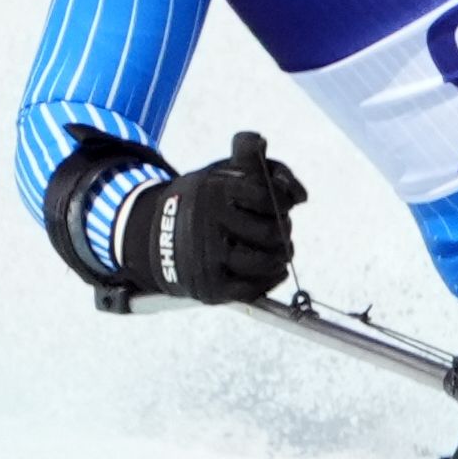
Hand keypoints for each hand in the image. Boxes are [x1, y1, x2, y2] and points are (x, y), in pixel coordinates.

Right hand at [118, 133, 307, 302]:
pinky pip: (251, 289)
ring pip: (264, 262)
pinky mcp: (209, 285)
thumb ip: (265, 169)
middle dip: (283, 229)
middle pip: (270, 231)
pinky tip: (276, 269)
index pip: (266, 195)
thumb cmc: (207, 200)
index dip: (284, 200)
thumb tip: (301, 196)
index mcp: (213, 190)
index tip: (287, 202)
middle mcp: (208, 223)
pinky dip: (271, 279)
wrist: (156, 233)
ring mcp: (207, 257)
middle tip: (281, 228)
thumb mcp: (226, 172)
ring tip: (281, 250)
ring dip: (281, 256)